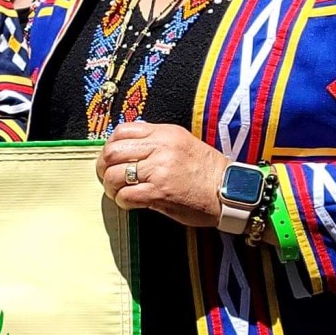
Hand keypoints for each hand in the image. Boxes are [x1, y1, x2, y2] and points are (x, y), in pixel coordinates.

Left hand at [97, 121, 228, 226]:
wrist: (231, 191)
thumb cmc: (207, 171)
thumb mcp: (182, 144)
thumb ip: (156, 142)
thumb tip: (125, 150)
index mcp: (165, 133)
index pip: (122, 131)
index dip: (110, 146)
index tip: (111, 158)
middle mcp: (161, 148)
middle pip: (113, 153)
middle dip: (104, 167)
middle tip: (107, 177)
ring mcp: (159, 170)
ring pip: (114, 175)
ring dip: (111, 187)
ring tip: (118, 192)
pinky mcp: (159, 192)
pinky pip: (126, 196)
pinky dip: (122, 201)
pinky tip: (130, 203)